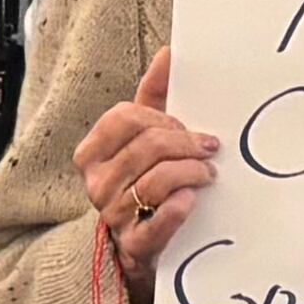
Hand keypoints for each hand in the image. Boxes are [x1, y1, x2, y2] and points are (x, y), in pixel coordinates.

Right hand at [75, 44, 217, 288]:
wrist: (142, 249)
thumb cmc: (145, 184)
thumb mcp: (146, 140)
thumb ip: (155, 98)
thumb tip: (170, 53)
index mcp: (93, 152)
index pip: (125, 118)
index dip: (162, 119)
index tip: (188, 126)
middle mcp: (96, 183)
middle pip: (146, 148)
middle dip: (185, 144)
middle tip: (210, 149)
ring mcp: (112, 216)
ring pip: (155, 181)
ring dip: (191, 173)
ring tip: (209, 174)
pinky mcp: (133, 247)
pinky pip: (156, 223)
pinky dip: (178, 209)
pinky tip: (192, 201)